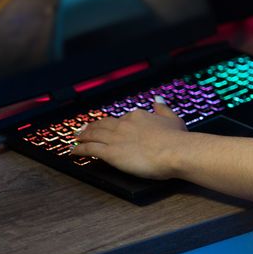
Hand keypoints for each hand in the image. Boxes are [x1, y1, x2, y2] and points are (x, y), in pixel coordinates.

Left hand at [69, 101, 192, 179]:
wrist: (176, 151)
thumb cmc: (178, 139)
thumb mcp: (173, 119)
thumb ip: (163, 109)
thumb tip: (157, 100)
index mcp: (138, 116)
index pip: (120, 119)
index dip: (111, 123)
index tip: (107, 125)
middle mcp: (124, 124)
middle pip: (103, 125)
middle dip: (92, 127)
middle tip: (83, 129)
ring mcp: (115, 138)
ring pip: (93, 135)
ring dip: (83, 136)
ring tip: (76, 138)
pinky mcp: (110, 153)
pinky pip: (89, 149)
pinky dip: (79, 149)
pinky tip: (74, 151)